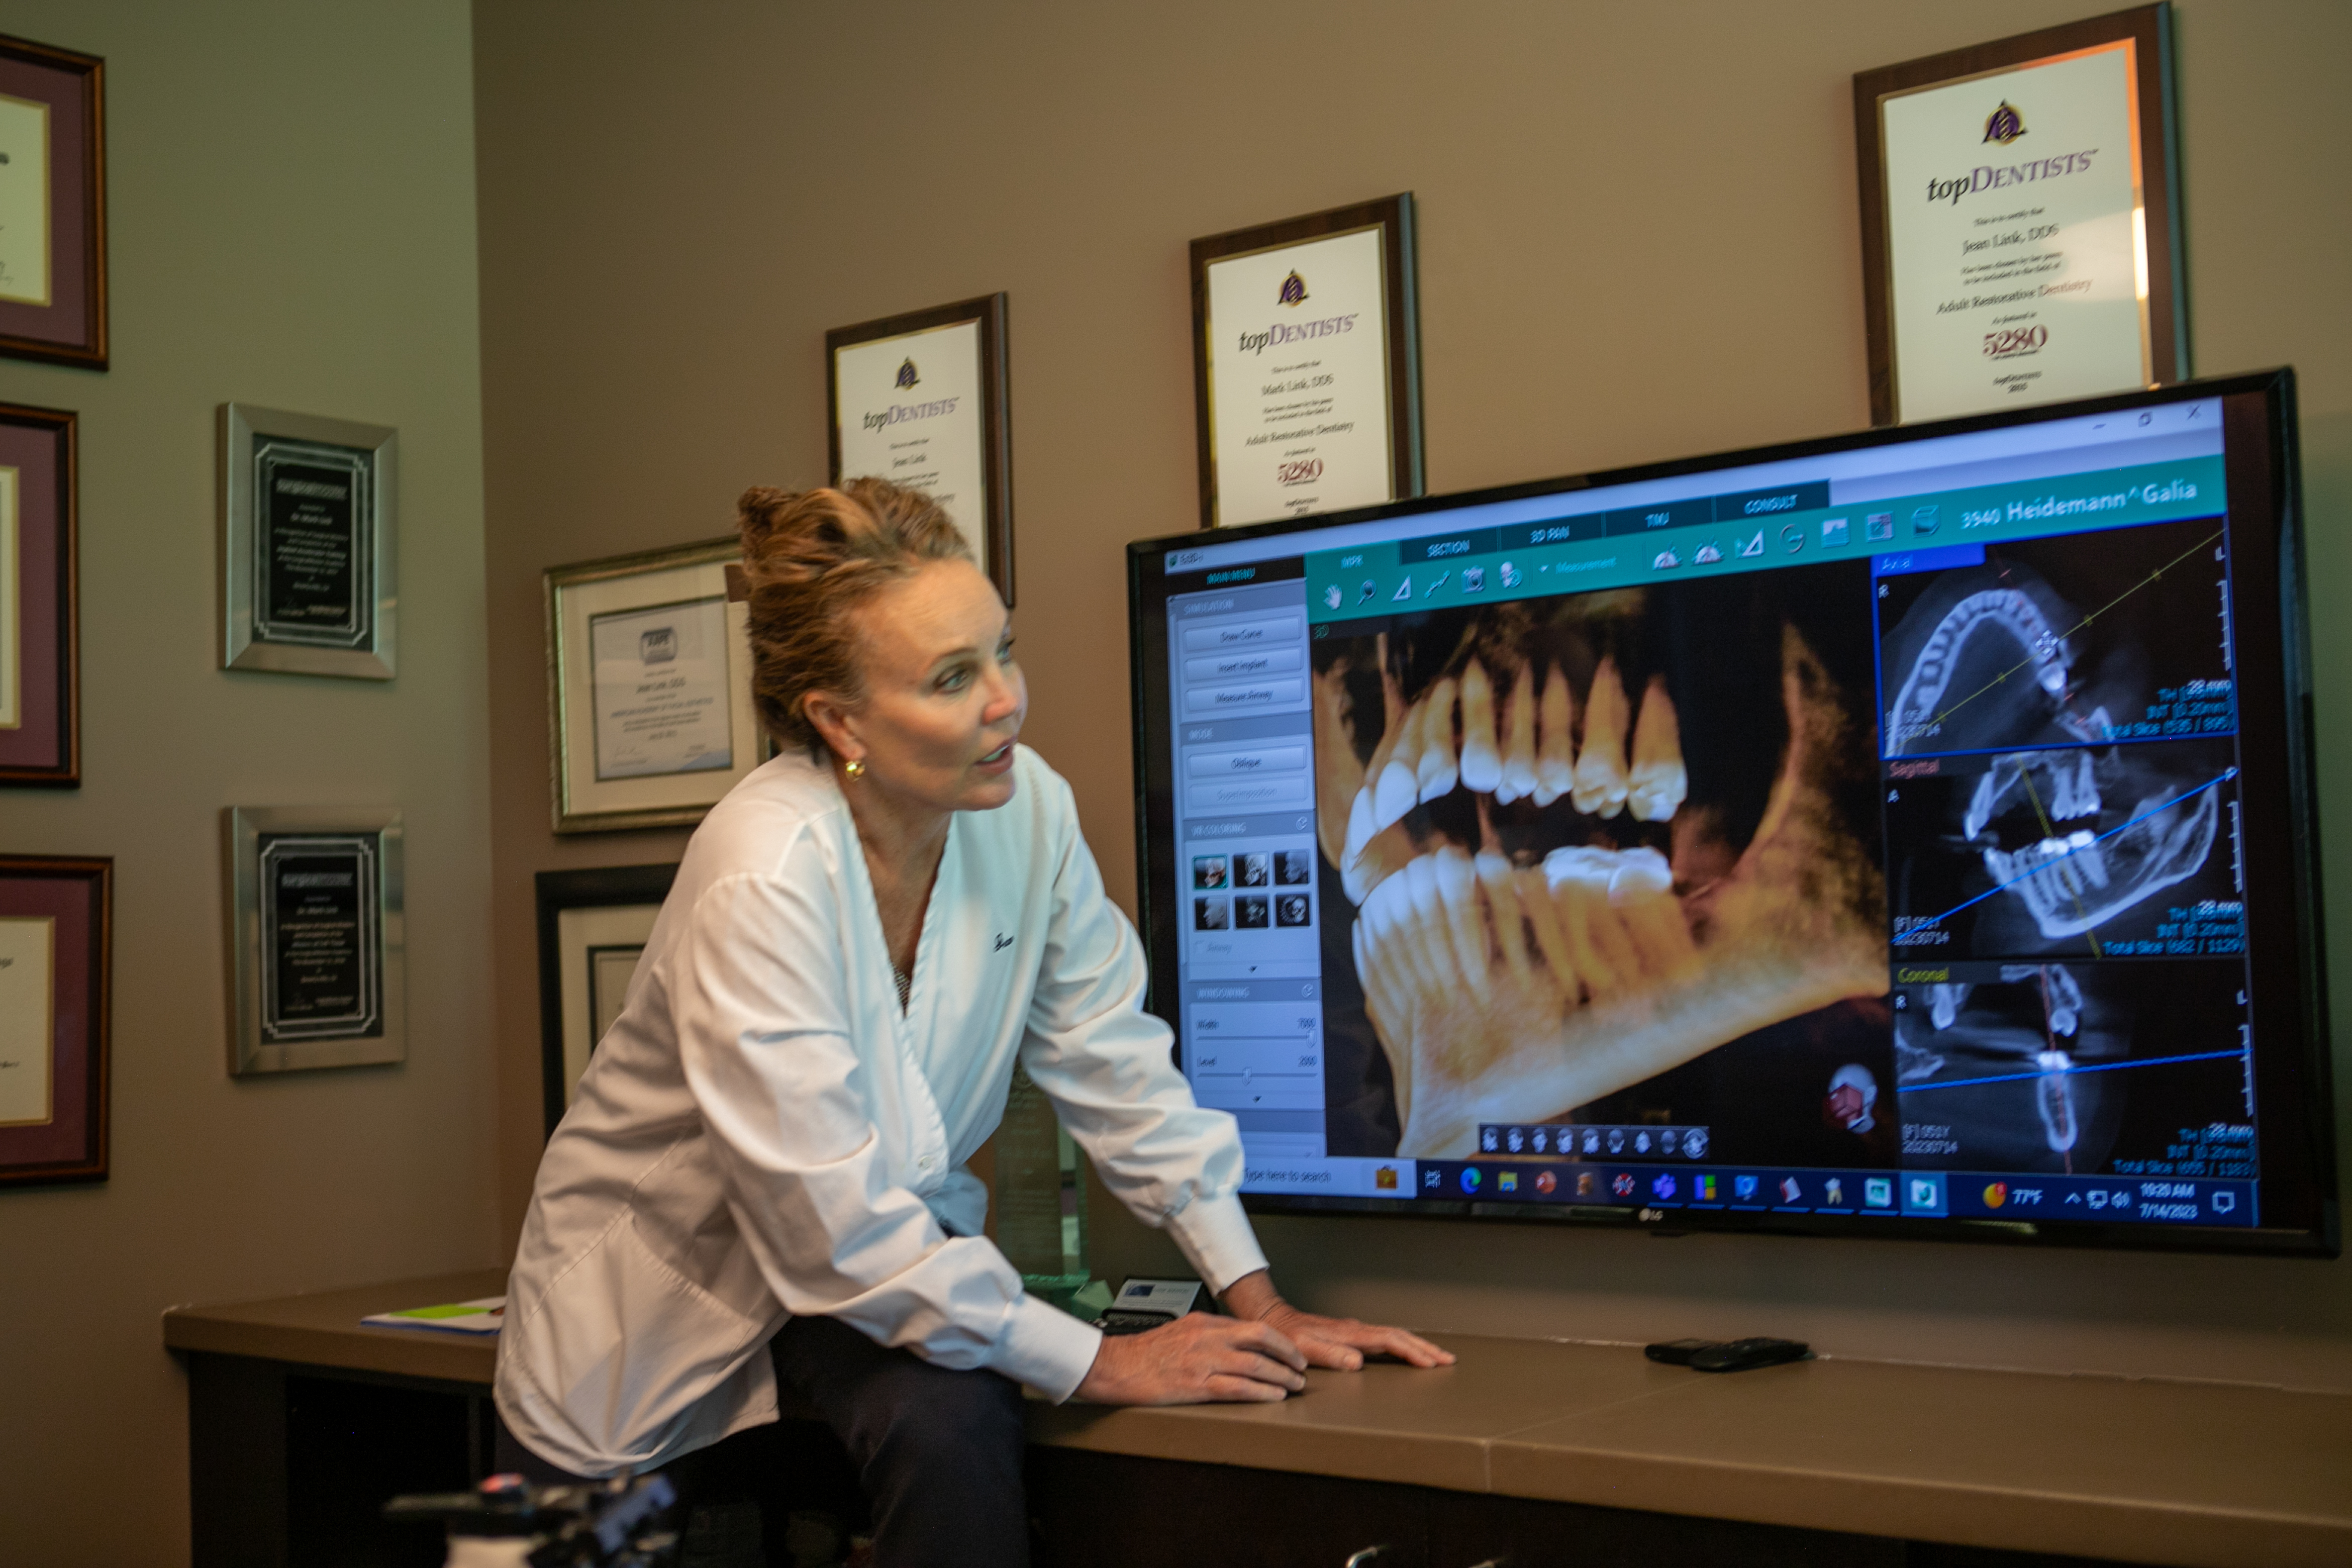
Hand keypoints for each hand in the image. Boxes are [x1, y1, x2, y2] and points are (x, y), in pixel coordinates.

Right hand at [1074, 1311, 1308, 1404]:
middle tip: (1301, 1367)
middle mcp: (1207, 1337)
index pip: (1252, 1327)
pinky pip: (1237, 1387)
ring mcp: (1202, 1361)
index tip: (1291, 1351)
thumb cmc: (1144, 1353)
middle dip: (1287, 1354)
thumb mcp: (1180, 1331)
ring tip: (1293, 1385)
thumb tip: (1236, 1344)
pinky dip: (1261, 1392)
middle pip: (1260, 1340)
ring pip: (1254, 1365)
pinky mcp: (1195, 1385)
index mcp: (1204, 1322)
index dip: (1278, 1340)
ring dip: (1280, 1376)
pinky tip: (1273, 1397)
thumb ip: (1208, 1335)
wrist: (1116, 1367)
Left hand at [1220, 1270, 1455, 1371]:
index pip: (1390, 1341)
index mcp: (1351, 1334)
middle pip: (1399, 1336)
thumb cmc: (1286, 1338)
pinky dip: (1402, 1344)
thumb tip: (1358, 1362)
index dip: (1413, 1352)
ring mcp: (1354, 1331)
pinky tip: (1406, 1351)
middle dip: (1425, 1348)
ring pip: (1394, 1335)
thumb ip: (1329, 1355)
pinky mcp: (1350, 1334)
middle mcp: (1356, 1330)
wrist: (1273, 1320)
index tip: (1433, 1363)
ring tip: (1436, 1357)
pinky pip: (1384, 1338)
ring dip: (1416, 1345)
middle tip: (1447, 1360)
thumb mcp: (1304, 1349)